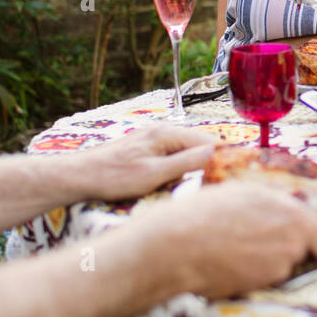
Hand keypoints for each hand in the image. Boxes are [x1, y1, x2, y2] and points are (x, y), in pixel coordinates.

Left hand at [72, 124, 216, 201]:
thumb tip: (216, 153)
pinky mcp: (148, 148)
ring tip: (206, 185)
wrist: (81, 176)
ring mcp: (155, 138)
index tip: (236, 176)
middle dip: (213, 162)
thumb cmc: (114, 177)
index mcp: (167, 133)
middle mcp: (163, 130)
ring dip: (197, 166)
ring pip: (188, 150)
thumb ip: (186, 163)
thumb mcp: (154, 174)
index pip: (209, 141)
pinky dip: (183, 166)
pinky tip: (183, 181)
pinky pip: (175, 154)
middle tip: (222, 185)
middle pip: (201, 145)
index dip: (225, 158)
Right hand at [155, 182, 316, 297]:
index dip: (316, 242)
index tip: (307, 242)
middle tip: (256, 241)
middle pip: (302, 254)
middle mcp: (292, 242)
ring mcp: (277, 267)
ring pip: (280, 268)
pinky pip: (261, 281)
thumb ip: (274, 206)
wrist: (176, 246)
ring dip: (265, 262)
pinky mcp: (258, 287)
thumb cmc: (203, 213)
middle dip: (285, 249)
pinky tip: (228, 264)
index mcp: (292, 214)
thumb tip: (287, 213)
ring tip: (235, 250)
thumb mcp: (243, 194)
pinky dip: (250, 275)